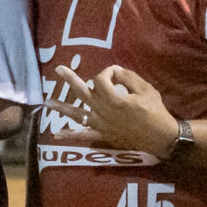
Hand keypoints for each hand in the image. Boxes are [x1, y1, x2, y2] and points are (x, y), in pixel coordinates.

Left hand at [47, 63, 175, 155]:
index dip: (107, 72)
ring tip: (46, 102)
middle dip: (70, 79)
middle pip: (82, 92)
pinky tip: (55, 135)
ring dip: (61, 107)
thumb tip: (114, 71)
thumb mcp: (145, 89)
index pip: (101, 79)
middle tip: (59, 69)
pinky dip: (70, 136)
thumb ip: (128, 77)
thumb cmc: (155, 111)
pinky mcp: (103, 135)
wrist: (160, 136)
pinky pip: (83, 136)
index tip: (116, 73)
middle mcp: (103, 111)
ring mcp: (101, 124)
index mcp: (114, 99)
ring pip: (77, 114)